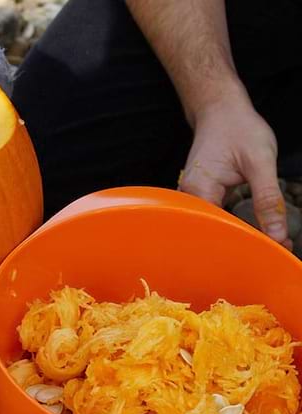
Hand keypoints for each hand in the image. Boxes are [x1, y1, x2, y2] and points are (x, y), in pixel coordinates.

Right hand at [178, 94, 289, 247]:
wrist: (220, 109)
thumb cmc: (237, 128)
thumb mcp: (260, 161)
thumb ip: (269, 199)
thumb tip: (277, 234)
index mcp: (199, 190)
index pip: (221, 229)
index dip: (249, 241)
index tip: (278, 248)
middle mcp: (189, 197)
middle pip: (216, 232)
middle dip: (246, 243)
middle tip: (279, 246)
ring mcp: (193, 197)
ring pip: (217, 227)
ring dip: (243, 235)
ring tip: (272, 241)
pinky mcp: (202, 196)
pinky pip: (217, 218)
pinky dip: (237, 224)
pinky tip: (257, 229)